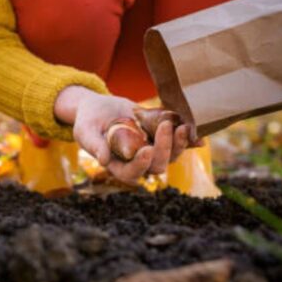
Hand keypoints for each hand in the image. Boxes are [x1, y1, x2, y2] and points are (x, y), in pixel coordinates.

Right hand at [54, 86, 193, 184]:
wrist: (99, 108)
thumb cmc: (87, 122)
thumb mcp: (85, 131)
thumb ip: (94, 145)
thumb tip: (104, 160)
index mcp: (118, 165)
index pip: (131, 173)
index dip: (141, 165)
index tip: (146, 150)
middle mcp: (138, 161)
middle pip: (157, 165)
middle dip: (164, 149)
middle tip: (164, 127)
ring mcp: (152, 149)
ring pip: (171, 155)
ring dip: (179, 143)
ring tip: (181, 125)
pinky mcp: (160, 137)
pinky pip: (178, 141)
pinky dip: (190, 138)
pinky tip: (196, 130)